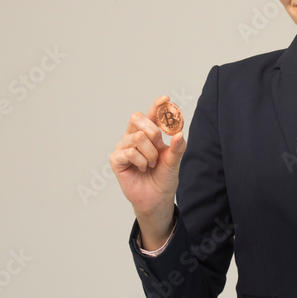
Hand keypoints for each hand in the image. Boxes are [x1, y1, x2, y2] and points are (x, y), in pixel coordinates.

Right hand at [110, 95, 186, 246]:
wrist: (157, 198)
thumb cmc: (163, 178)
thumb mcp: (174, 161)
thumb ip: (177, 147)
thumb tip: (179, 134)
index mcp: (148, 133)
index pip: (151, 114)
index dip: (157, 105)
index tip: (165, 98)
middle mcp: (133, 136)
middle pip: (138, 118)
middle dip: (152, 130)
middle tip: (158, 145)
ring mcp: (123, 147)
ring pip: (138, 137)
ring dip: (150, 153)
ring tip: (151, 164)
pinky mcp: (116, 159)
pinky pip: (130, 152)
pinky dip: (141, 161)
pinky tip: (143, 168)